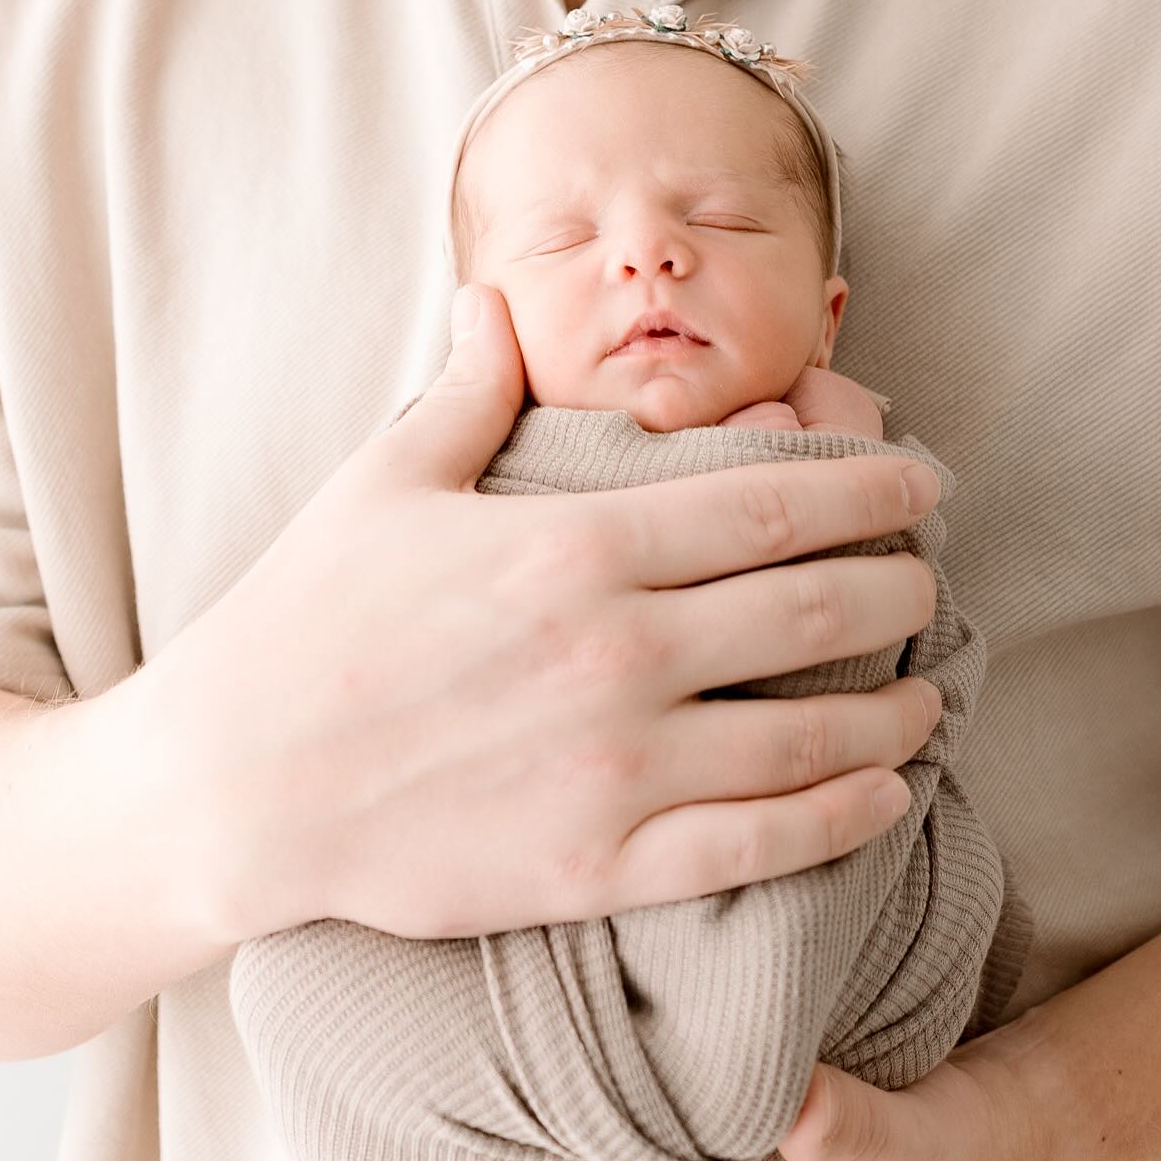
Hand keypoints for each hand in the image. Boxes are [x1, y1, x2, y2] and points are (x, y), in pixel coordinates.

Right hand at [140, 282, 941, 944]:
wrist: (231, 789)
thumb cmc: (302, 625)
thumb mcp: (381, 484)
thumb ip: (467, 391)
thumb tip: (498, 297)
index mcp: (576, 544)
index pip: (769, 503)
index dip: (868, 490)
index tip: (921, 485)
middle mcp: (617, 649)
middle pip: (814, 607)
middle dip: (898, 587)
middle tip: (929, 579)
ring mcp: (616, 764)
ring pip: (810, 731)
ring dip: (892, 706)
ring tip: (926, 692)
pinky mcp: (599, 863)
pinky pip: (759, 844)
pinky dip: (843, 815)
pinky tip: (885, 794)